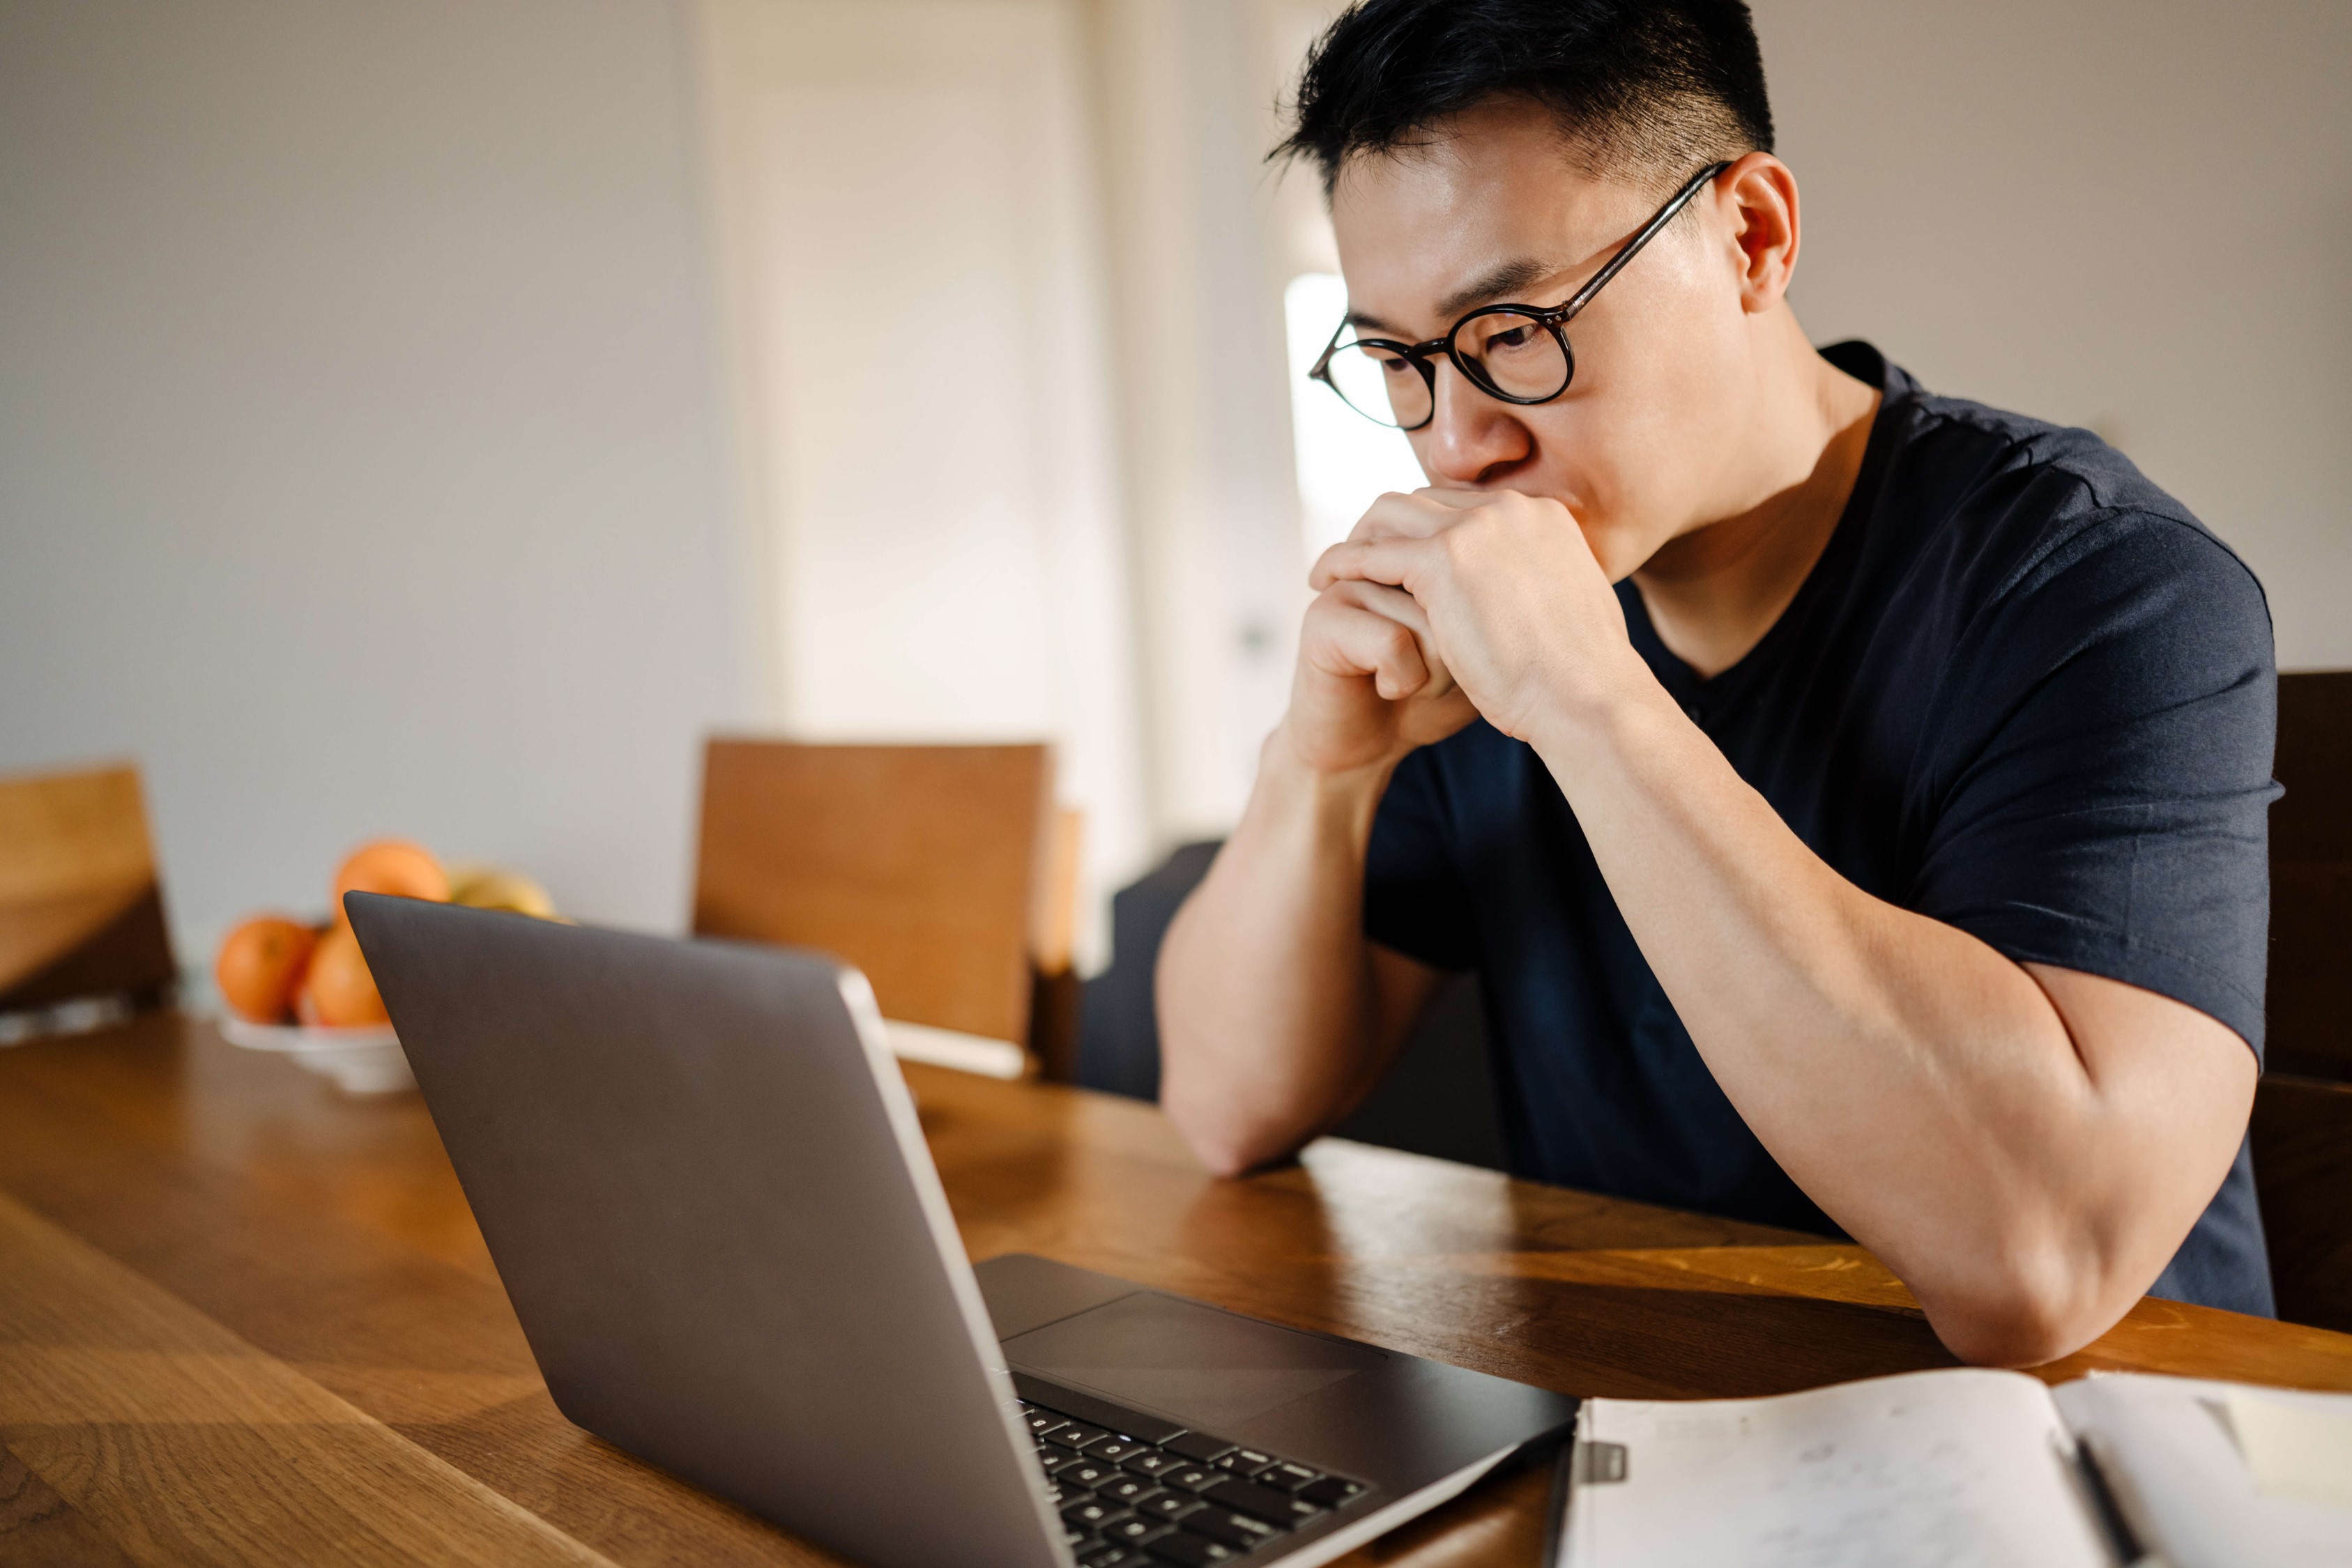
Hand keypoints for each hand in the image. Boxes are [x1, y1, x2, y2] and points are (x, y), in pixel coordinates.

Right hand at [1284, 563, 1477, 776]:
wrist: (1366, 749)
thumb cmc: (1427, 700)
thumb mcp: (1483, 653)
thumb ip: (1498, 610)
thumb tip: (1517, 584)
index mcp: (1424, 555)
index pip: (1479, 572)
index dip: (1486, 631)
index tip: (1468, 659)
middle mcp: (1385, 557)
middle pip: (1457, 591)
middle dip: (1460, 650)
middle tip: (1434, 673)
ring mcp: (1351, 581)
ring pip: (1430, 621)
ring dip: (1434, 674)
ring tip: (1407, 680)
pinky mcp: (1323, 617)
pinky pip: (1393, 643)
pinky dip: (1403, 682)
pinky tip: (1385, 688)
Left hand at [1310, 487, 1645, 745]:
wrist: (1588, 698)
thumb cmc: (1585, 680)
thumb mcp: (1576, 613)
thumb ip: (1551, 588)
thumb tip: (1545, 600)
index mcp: (1543, 515)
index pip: (1465, 505)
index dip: (1427, 528)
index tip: (1404, 554)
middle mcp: (1510, 508)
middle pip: (1425, 498)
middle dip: (1387, 525)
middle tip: (1361, 557)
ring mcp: (1475, 528)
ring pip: (1390, 514)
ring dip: (1360, 536)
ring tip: (1336, 569)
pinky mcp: (1441, 561)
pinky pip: (1372, 553)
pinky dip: (1343, 563)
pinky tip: (1323, 581)